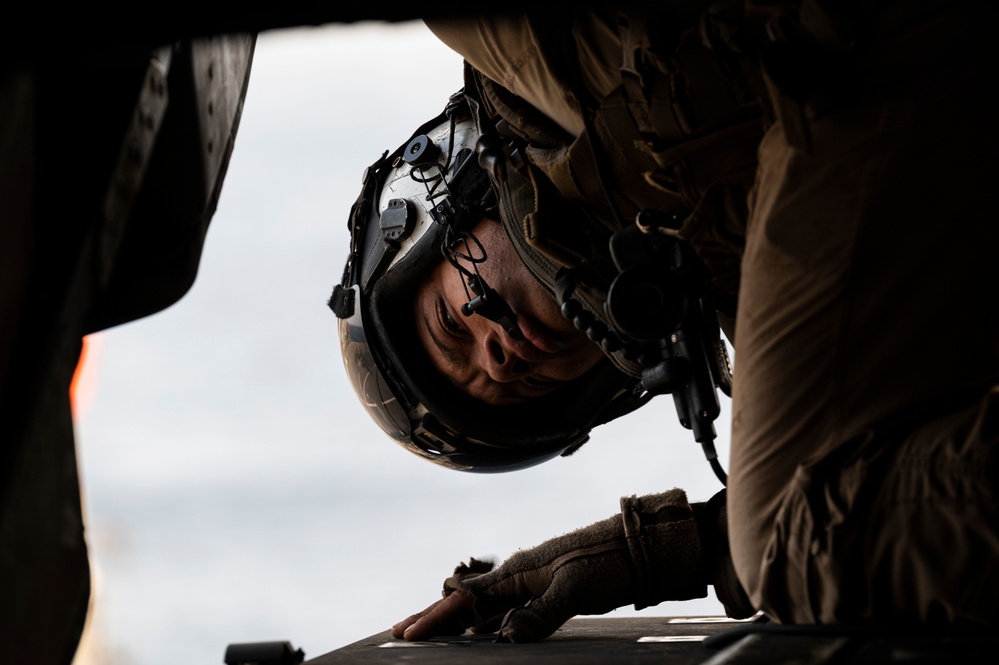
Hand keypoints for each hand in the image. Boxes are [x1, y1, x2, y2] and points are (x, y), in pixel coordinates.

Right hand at [392, 489, 709, 642]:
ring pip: (483, 605)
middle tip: (403, 631)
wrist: (641, 547)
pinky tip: (478, 630)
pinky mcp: (547, 590)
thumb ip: (541, 614)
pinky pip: (504, 608)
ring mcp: (532, 582)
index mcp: (518, 571)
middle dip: (434, 615)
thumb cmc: (610, 560)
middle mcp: (519, 575)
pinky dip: (483, 620)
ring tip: (430, 633)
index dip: (436, 617)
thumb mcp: (577, 590)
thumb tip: (507, 638)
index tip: (409, 632)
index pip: (466, 598)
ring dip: (456, 619)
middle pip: (465, 599)